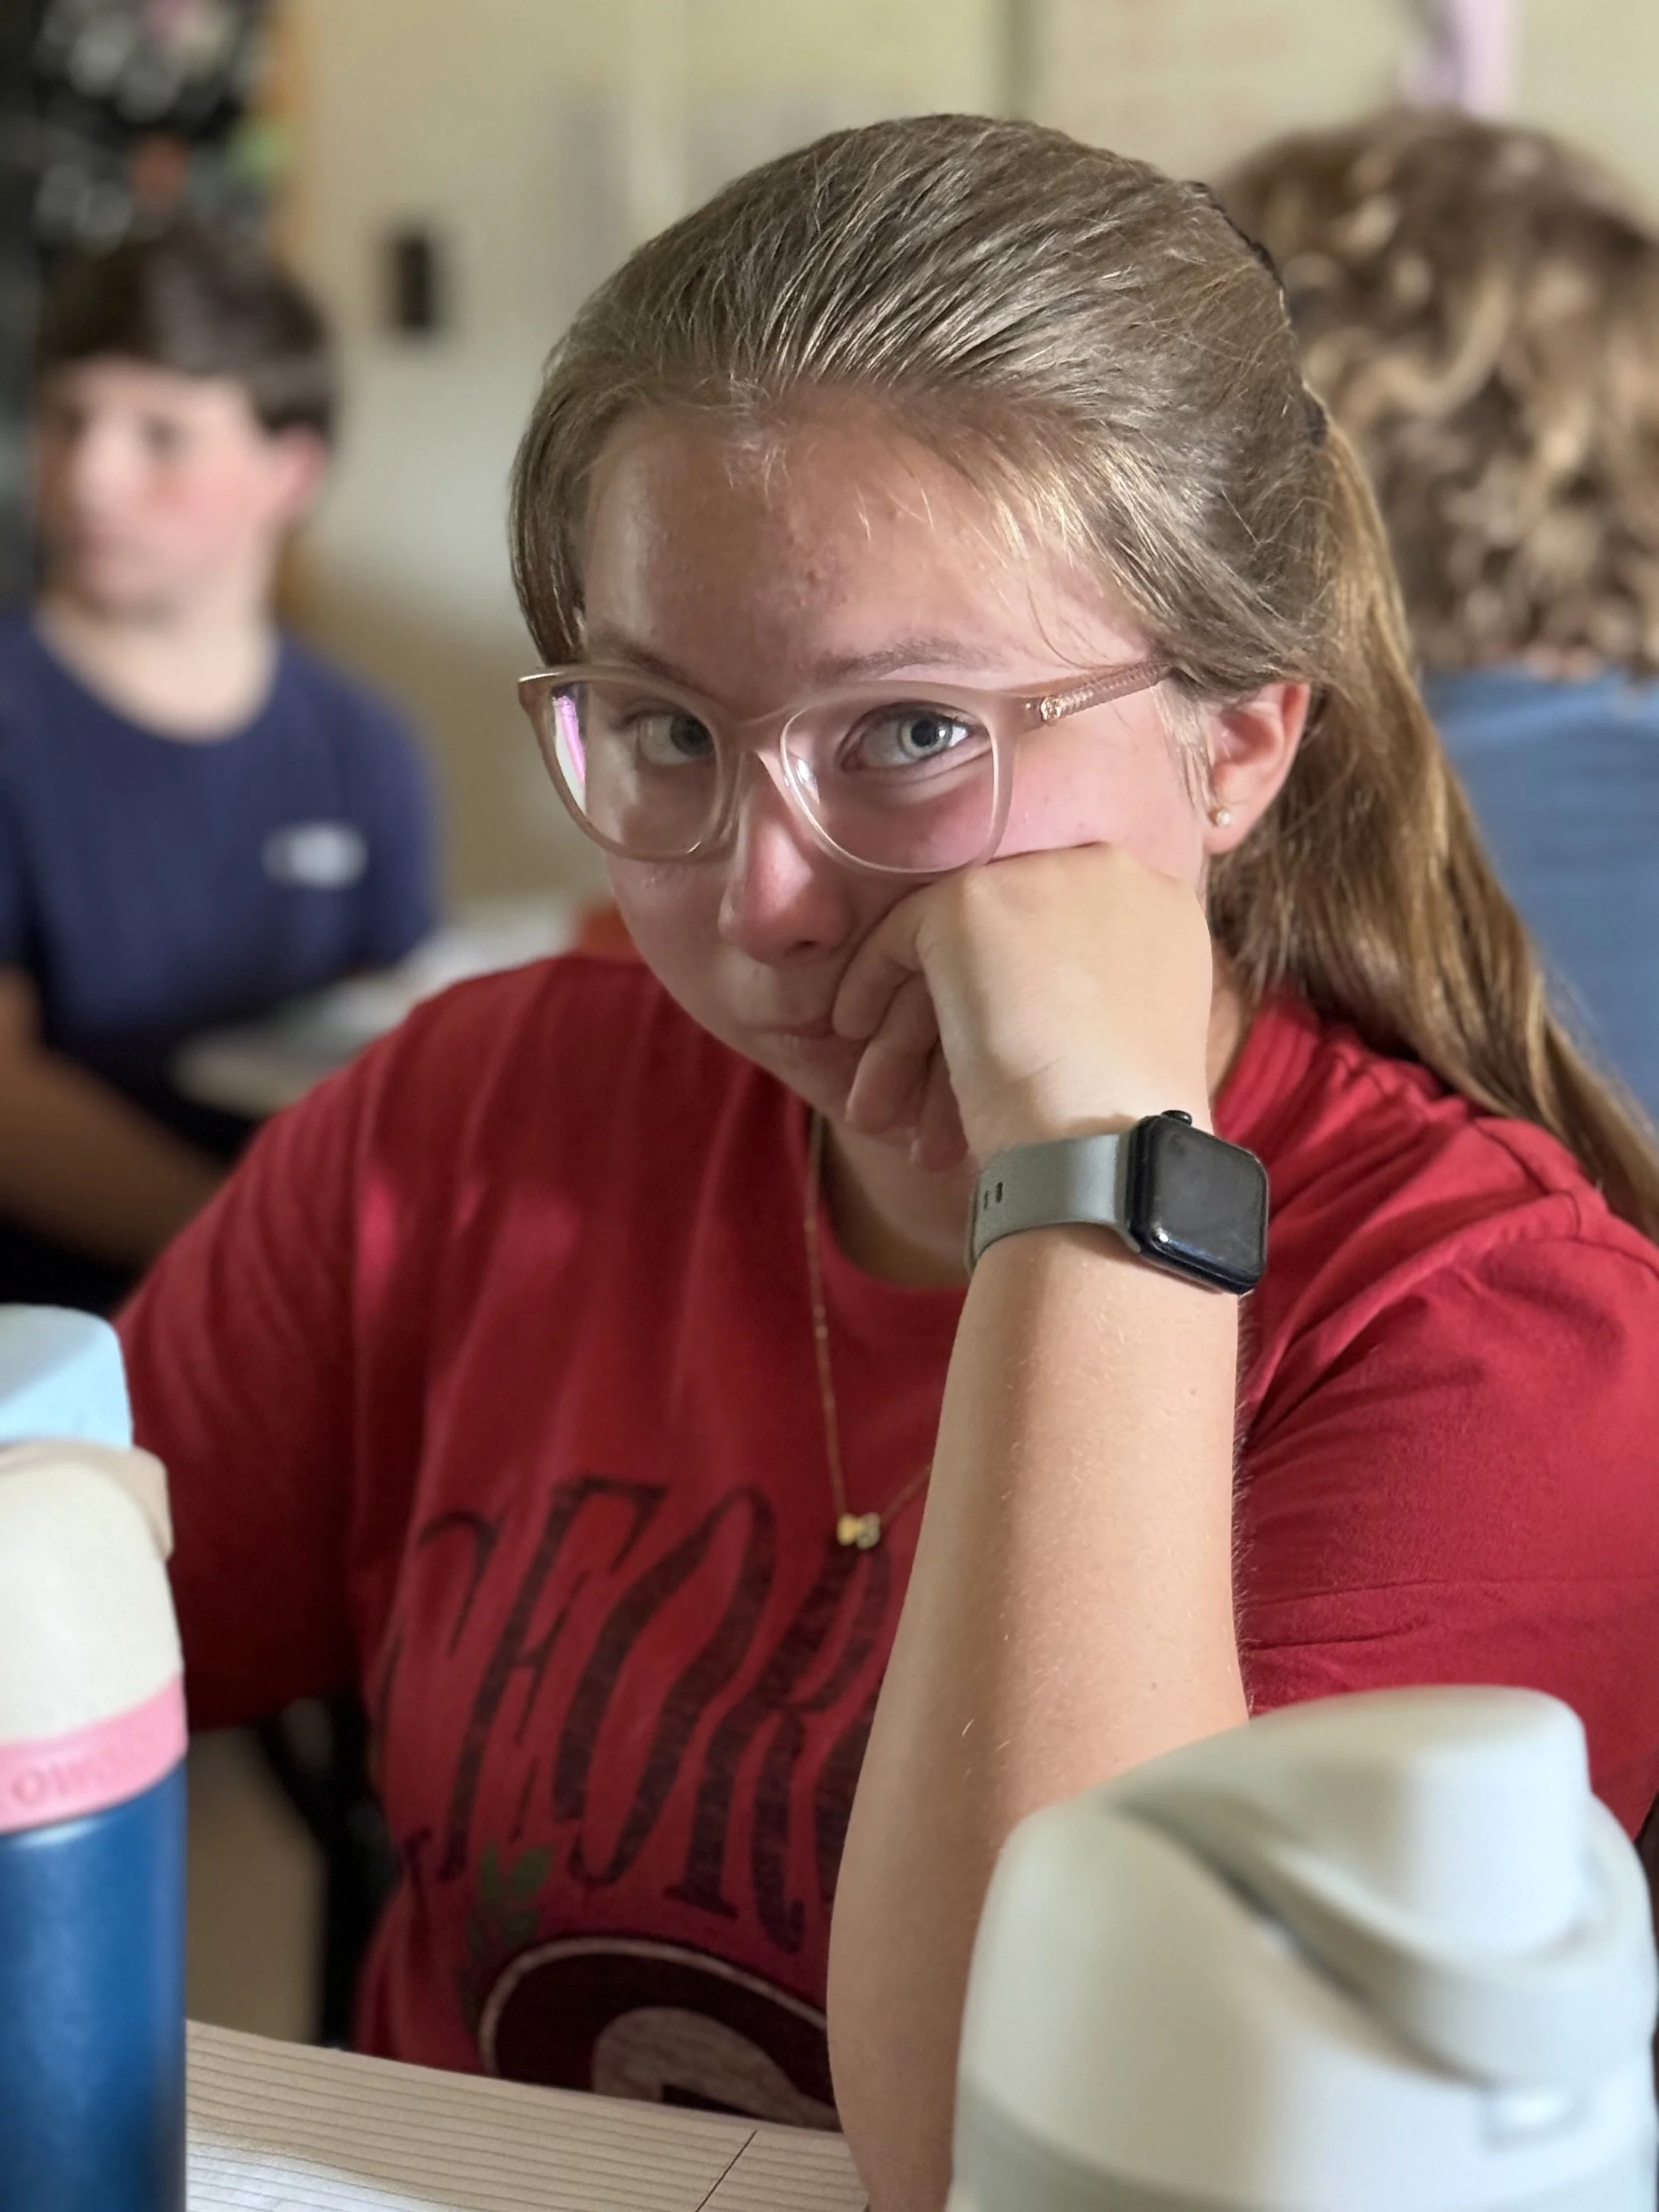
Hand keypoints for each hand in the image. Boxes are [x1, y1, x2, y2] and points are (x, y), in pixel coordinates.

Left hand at [831, 846, 1215, 1169]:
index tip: (988, 1060)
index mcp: (1160, 910)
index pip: (1066, 937)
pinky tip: (856, 1040)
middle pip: (1008, 943)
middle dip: (955, 1025)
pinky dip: (872, 986)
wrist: (1109, 1146)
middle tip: (921, 1103)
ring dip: (908, 1032)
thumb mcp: (1121, 1041)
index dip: (1019, 998)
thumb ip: (1089, 996)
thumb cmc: (1122, 1129)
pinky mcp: (973, 901)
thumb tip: (1033, 1006)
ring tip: (877, 1111)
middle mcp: (1111, 875)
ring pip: (955, 951)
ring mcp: (1040, 879)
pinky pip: (905, 937)